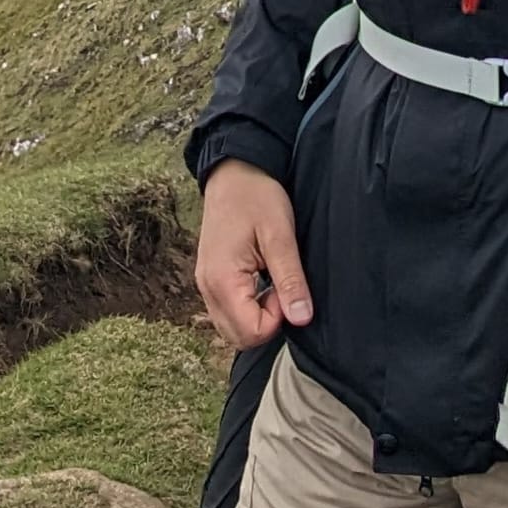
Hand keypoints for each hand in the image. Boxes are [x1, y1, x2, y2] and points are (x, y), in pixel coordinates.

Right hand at [195, 159, 312, 347]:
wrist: (234, 170)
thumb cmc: (257, 195)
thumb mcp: (280, 234)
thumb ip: (290, 279)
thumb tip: (302, 319)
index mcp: (221, 280)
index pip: (250, 333)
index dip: (277, 318)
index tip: (287, 287)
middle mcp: (207, 289)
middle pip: (238, 337)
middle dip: (267, 322)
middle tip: (282, 286)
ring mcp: (205, 284)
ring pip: (232, 327)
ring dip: (257, 315)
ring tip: (273, 280)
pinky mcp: (210, 278)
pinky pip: (227, 311)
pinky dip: (247, 306)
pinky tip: (262, 279)